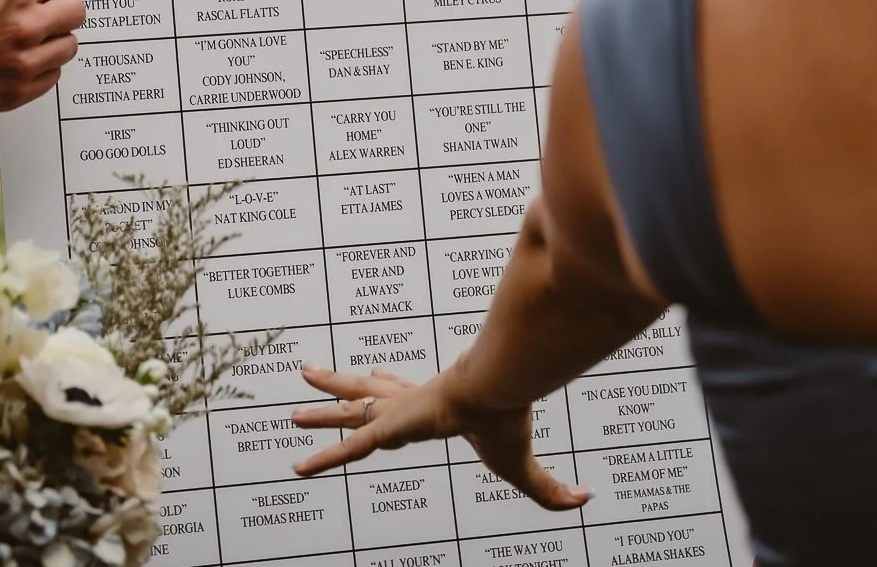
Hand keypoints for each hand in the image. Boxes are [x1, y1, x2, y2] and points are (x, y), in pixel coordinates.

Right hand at [0, 0, 84, 114]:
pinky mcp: (17, 94)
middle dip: (57, 7)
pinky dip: (41, 68)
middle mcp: (23, 28)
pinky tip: (15, 59)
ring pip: (69, 46)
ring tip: (22, 37)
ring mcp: (21, 65)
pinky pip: (53, 76)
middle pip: (76, 11)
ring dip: (52, 39)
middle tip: (32, 11)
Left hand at [290, 364, 589, 511]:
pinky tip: (298, 469)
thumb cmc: (508, 419)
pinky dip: (324, 460)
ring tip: (290, 410)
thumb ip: (549, 488)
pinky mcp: (389, 428)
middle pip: (366, 395)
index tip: (374, 373)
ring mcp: (395, 412)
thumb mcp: (523, 465)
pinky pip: (349, 450)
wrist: (496, 387)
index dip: (387, 384)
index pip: (404, 393)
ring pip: (348, 414)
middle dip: (340, 389)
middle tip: (313, 378)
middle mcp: (409, 402)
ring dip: (320, 412)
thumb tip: (587, 502)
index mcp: (435, 403)